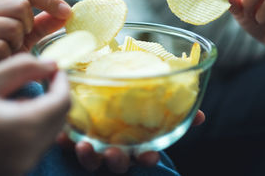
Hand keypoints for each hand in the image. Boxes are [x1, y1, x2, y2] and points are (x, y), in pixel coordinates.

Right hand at [0, 0, 70, 71]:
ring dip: (17, 44)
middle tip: (20, 40)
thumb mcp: (26, 34)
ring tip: (8, 51)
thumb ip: (44, 22)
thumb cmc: (2, 51)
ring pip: (13, 27)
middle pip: (21, 5)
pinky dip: (7, 57)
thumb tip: (67, 13)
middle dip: (28, 26)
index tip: (67, 12)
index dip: (49, 0)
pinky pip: (1, 47)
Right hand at [0, 54, 69, 175]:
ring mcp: (16, 171)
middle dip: (55, 97)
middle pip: (58, 122)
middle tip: (43, 79)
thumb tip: (52, 64)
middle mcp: (24, 157)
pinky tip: (13, 116)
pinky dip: (31, 130)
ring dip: (44, 113)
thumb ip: (23, 68)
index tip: (55, 69)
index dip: (62, 82)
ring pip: (47, 136)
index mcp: (21, 130)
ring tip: (25, 95)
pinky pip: (32, 149)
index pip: (62, 103)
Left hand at [58, 110, 205, 173]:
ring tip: (84, 146)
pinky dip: (65, 142)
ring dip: (89, 156)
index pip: (143, 158)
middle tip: (114, 153)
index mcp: (134, 145)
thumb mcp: (154, 111)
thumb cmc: (129, 112)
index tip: (150, 156)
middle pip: (116, 162)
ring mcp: (94, 146)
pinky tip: (64, 135)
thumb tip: (200, 115)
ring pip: (91, 159)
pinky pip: (67, 146)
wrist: (101, 102)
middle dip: (117, 161)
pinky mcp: (73, 140)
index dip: (147, 159)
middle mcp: (114, 149)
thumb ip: (176, 115)